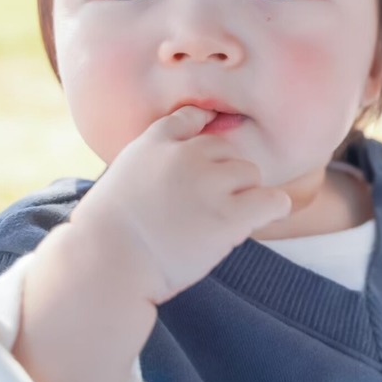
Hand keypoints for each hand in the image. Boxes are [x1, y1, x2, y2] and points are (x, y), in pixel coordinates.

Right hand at [69, 106, 291, 304]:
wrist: (107, 264)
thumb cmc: (109, 231)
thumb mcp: (122, 177)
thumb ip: (153, 157)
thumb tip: (188, 148)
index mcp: (155, 143)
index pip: (191, 118)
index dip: (203, 137)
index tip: (204, 159)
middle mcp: (185, 155)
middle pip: (227, 150)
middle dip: (222, 175)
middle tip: (204, 209)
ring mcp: (209, 183)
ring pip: (249, 174)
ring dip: (242, 194)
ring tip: (218, 222)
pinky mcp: (229, 215)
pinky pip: (271, 200)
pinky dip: (274, 207)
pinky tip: (268, 215)